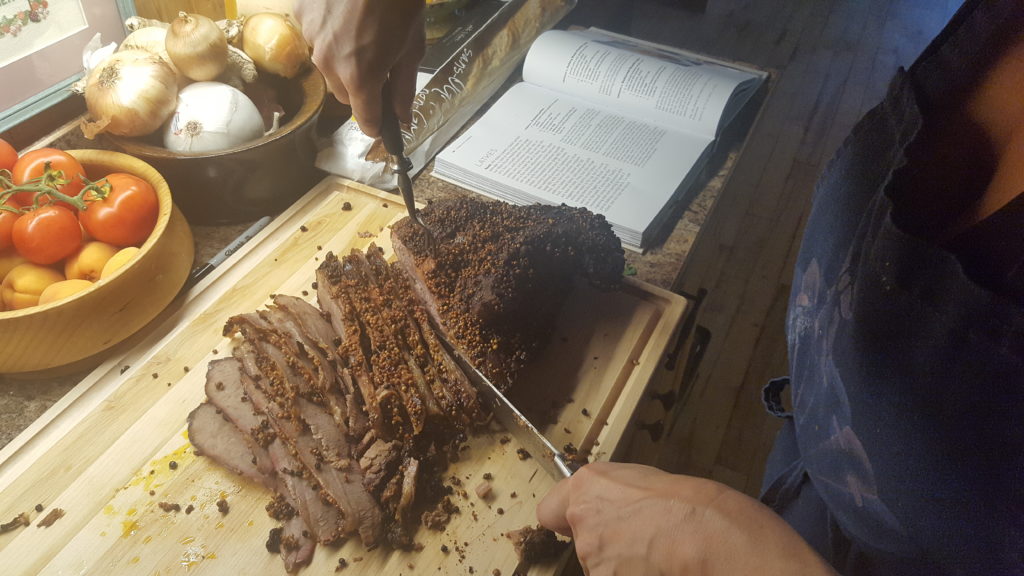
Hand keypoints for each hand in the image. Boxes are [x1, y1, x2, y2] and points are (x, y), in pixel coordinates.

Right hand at [294, 0, 424, 137]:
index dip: (376, 123)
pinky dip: (330, 34)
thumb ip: (404, 87)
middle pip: (345, 94)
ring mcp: (312, 39)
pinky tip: (346, 15)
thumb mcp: (412, 47)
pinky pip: (316, 37)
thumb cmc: (399, 2)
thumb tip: (402, 116)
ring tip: (364, 33)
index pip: (365, 119)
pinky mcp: (302, 16)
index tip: (383, 122)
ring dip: (344, 60)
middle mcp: (330, 64)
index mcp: (361, 77)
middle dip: (362, 88)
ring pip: (328, 66)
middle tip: (381, 65)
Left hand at [536, 462, 836, 575]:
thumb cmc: (694, 503)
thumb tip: (614, 508)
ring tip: (659, 554)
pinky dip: (633, 574)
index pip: (550, 511)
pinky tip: (660, 566)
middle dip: (606, 543)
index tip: (586, 522)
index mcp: (589, 484)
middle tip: (643, 539)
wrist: (710, 536)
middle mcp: (582, 519)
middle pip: (582, 541)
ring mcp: (592, 557)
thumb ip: (616, 494)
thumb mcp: (647, 480)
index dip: (568, 519)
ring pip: (600, 566)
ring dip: (622, 563)